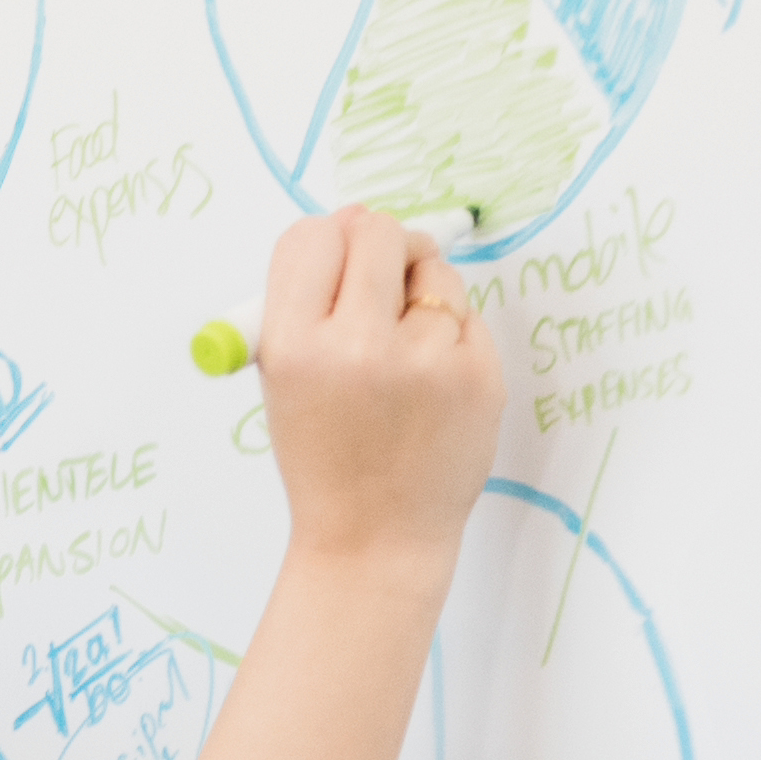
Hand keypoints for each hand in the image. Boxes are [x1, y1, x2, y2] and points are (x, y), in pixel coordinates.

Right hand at [248, 207, 500, 578]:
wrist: (375, 539)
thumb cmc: (326, 457)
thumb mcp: (283, 382)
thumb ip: (308, 303)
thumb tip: (353, 221)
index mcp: (295, 347)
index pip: (311, 238)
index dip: (326, 242)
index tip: (337, 260)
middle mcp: (359, 348)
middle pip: (377, 231)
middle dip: (379, 246)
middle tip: (381, 281)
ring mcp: (426, 361)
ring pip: (432, 268)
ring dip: (419, 290)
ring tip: (404, 349)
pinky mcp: (477, 374)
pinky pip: (466, 312)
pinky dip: (450, 331)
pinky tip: (431, 380)